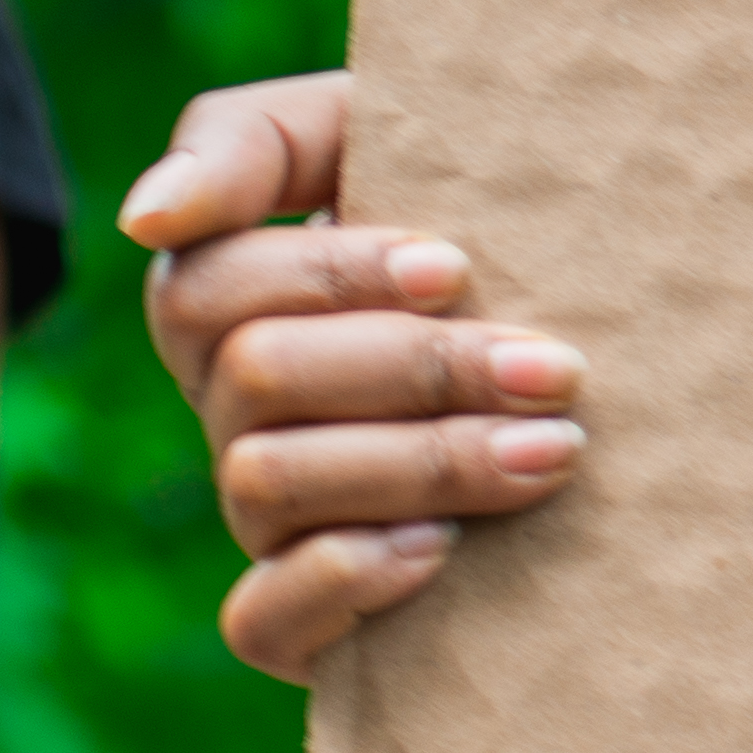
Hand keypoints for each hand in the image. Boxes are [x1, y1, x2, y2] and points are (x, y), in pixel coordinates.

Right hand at [127, 70, 587, 682]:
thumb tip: (147, 218)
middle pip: (257, 381)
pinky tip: (442, 550)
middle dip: (415, 369)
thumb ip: (252, 144)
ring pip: (268, 485)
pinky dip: (342, 582)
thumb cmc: (483, 214)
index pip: (213, 285)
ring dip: (420, 463)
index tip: (455, 267)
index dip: (329, 276)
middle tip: (553, 369)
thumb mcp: (380, 133)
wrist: (604, 347)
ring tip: (553, 449)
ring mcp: (261, 511)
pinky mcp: (301, 611)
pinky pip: (259, 619)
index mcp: (230, 296)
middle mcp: (232, 406)